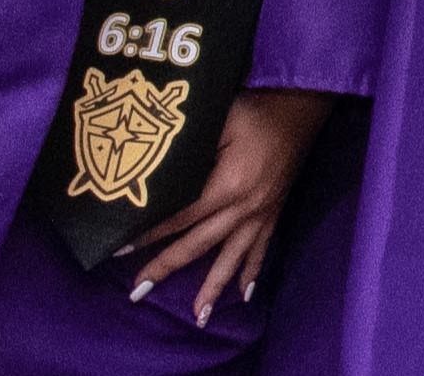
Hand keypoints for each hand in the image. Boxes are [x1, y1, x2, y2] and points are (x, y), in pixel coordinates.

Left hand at [125, 84, 323, 324]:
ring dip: (213, 288)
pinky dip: (251, 273)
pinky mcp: (274, 213)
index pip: (180, 216)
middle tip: (138, 292)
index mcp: (227, 185)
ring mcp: (261, 214)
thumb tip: (155, 172)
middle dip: (167, 267)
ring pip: (231, 258)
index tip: (121, 247)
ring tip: (198, 316)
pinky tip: (244, 296)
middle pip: (198, 244)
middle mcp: (244, 208)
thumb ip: (190, 149)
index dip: (150, 233)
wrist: (302, 106)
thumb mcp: (219, 120)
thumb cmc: (256, 109)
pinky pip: (261, 250)